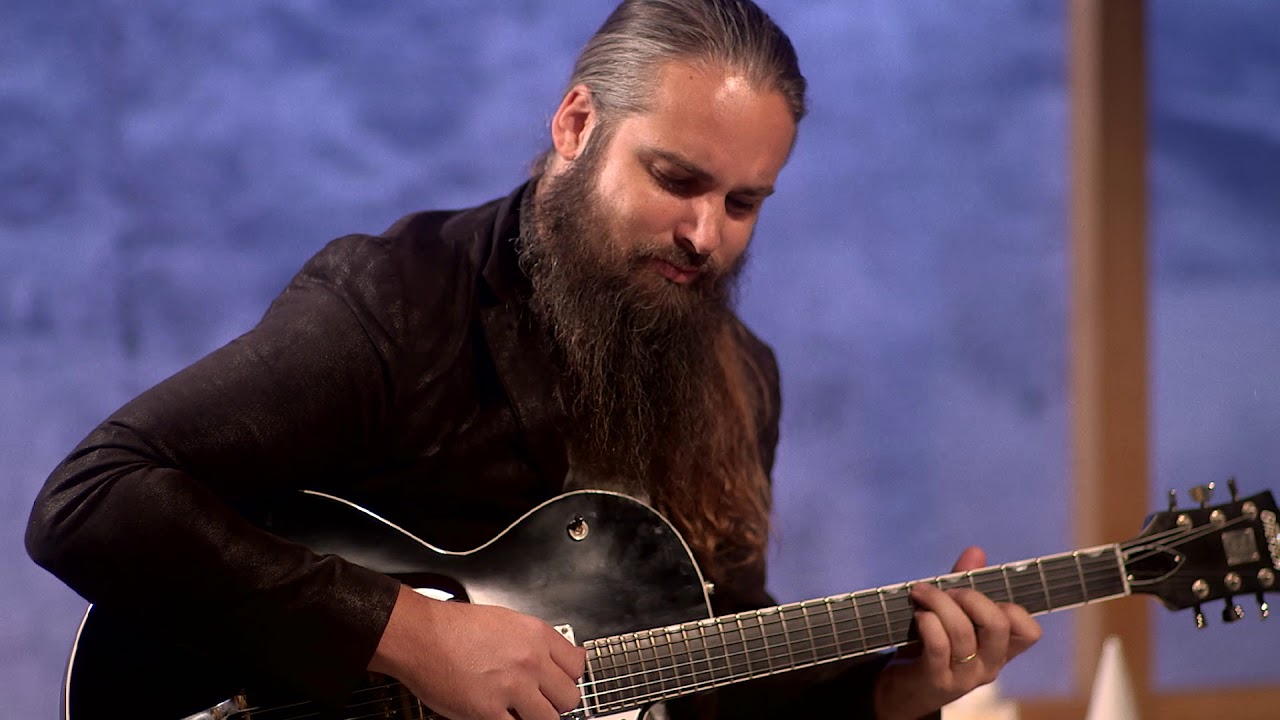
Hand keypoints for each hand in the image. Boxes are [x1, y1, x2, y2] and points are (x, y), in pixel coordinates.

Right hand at [370, 584, 586, 719]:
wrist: (420, 635)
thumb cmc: (453, 627)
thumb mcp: (505, 621)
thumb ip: (532, 641)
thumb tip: (552, 656)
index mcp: (536, 635)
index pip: (577, 666)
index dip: (567, 678)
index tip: (558, 683)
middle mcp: (530, 661)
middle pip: (569, 697)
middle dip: (554, 702)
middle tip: (538, 701)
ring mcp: (512, 687)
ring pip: (549, 719)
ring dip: (535, 717)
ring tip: (519, 711)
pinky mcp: (489, 711)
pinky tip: (499, 715)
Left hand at [872, 547, 1041, 719]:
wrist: (903, 688)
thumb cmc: (932, 645)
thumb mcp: (952, 614)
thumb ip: (965, 584)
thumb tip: (976, 551)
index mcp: (1000, 650)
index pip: (1029, 631)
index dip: (1011, 607)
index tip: (984, 595)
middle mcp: (989, 666)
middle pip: (998, 625)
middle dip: (971, 597)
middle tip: (948, 590)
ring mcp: (964, 676)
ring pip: (962, 631)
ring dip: (938, 602)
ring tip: (921, 593)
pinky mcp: (936, 680)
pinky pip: (938, 645)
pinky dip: (927, 621)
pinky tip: (918, 614)